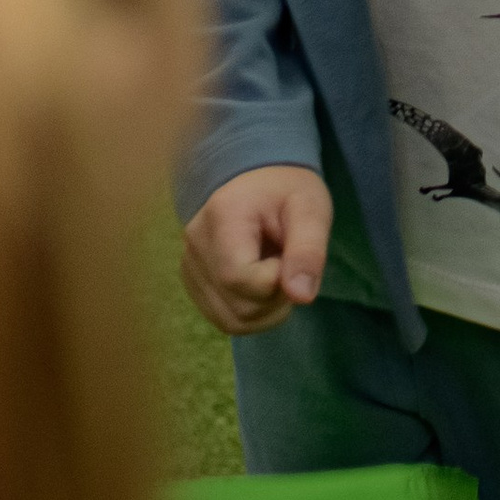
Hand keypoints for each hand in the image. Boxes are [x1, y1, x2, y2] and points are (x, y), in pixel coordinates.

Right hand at [182, 165, 333, 334]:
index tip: (290, 255)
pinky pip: (224, 319)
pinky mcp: (192, 282)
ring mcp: (189, 266)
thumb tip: (302, 296)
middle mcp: (195, 244)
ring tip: (276, 273)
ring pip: (231, 320)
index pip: (239, 277)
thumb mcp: (310, 209)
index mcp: (222, 217)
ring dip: (266, 310)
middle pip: (238, 305)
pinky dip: (251, 313)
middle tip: (289, 264)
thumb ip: (308, 250)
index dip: (275, 279)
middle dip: (276, 297)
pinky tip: (262, 285)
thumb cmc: (285, 190)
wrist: (256, 179)